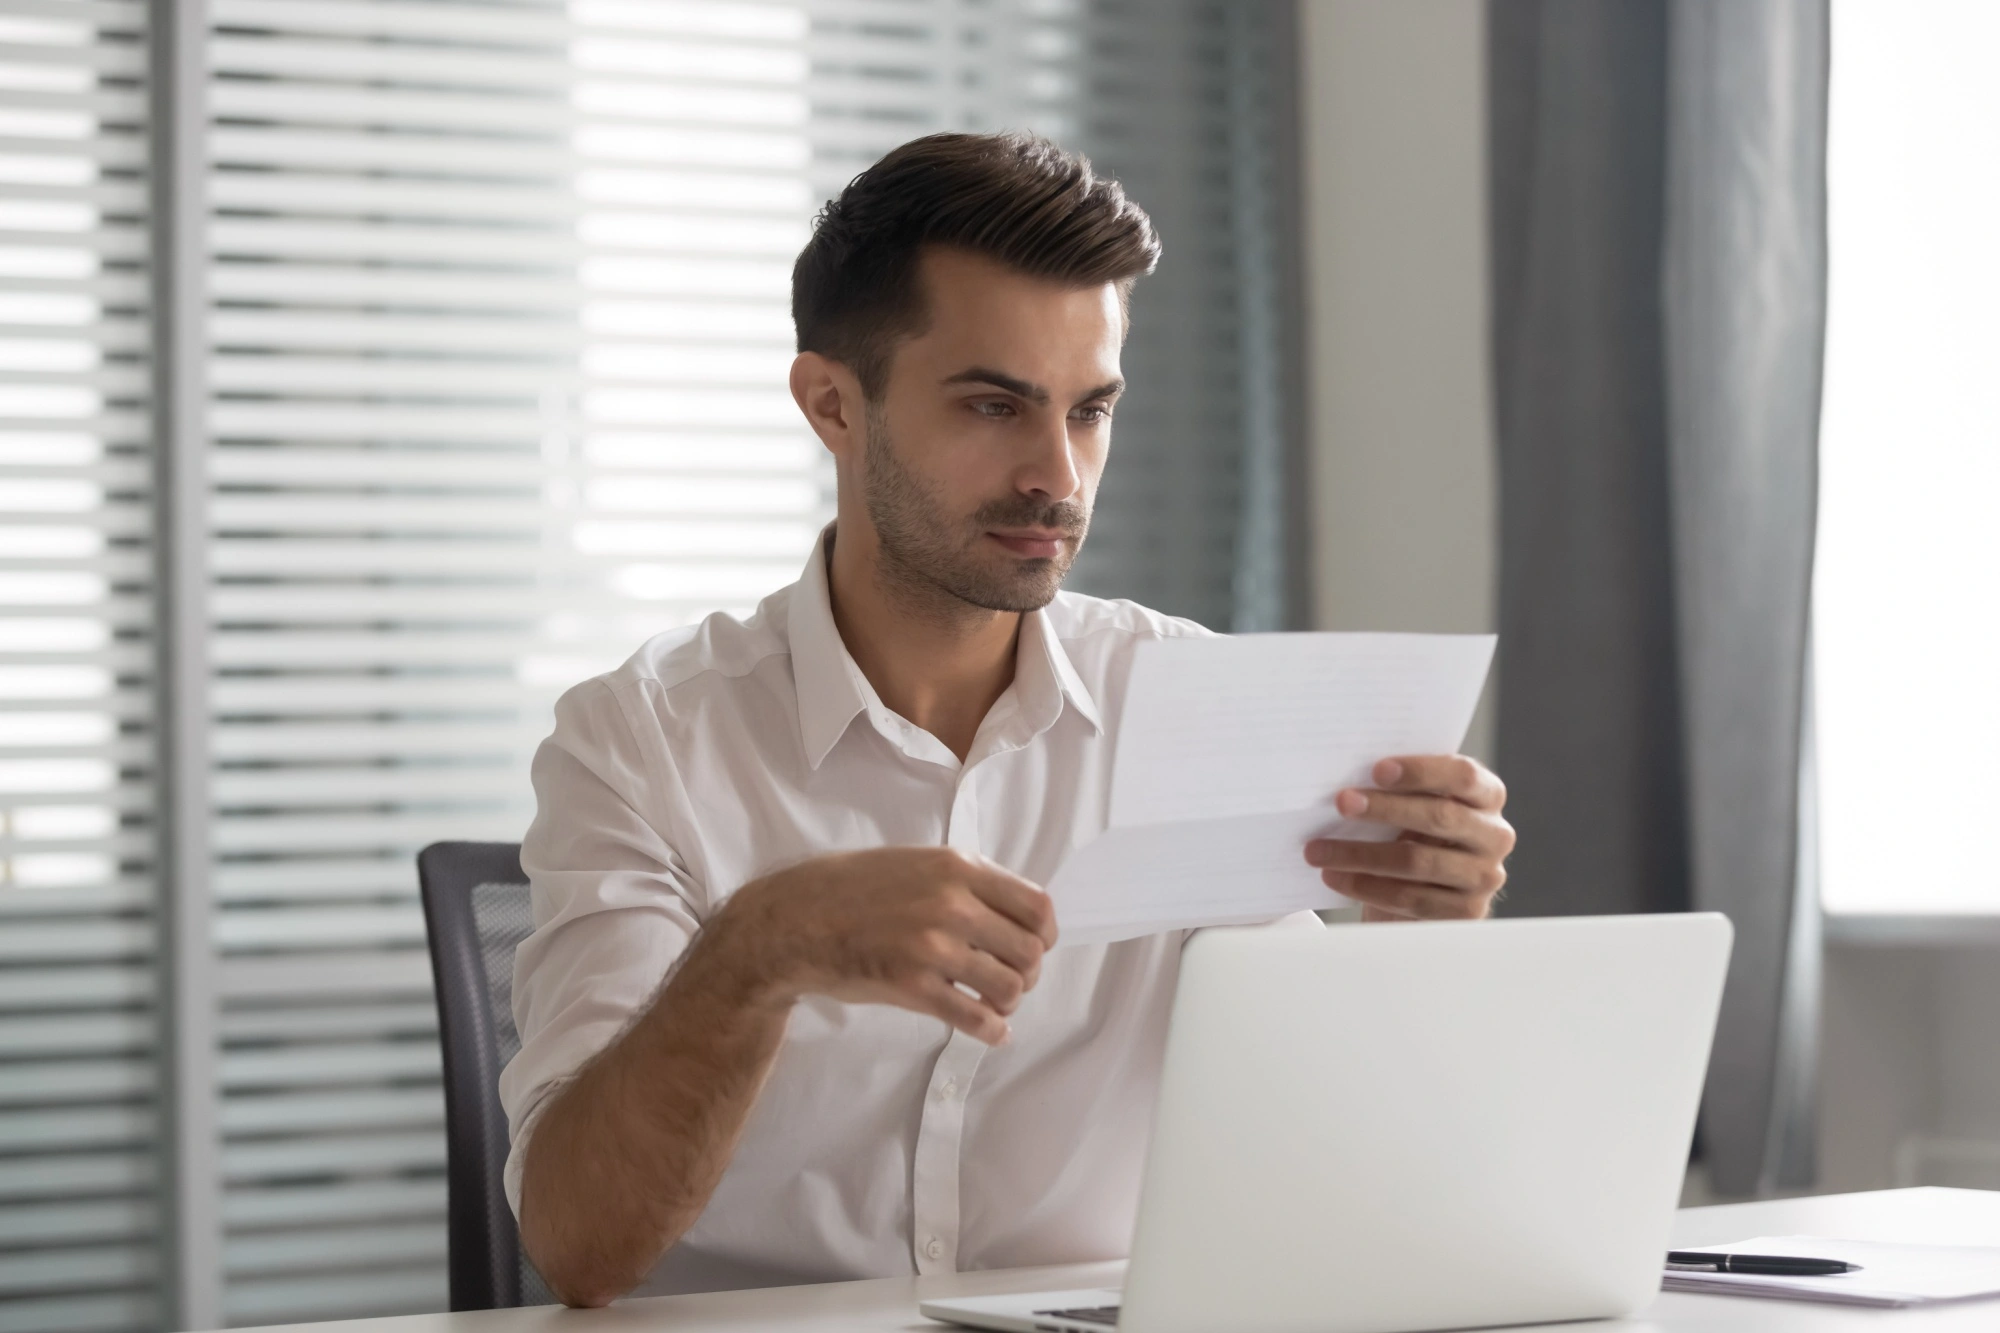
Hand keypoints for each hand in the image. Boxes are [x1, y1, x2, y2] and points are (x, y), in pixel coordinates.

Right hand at [711, 846, 1057, 1044]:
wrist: (794, 920)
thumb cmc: (853, 888)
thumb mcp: (916, 862)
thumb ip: (965, 881)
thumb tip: (1015, 913)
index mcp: (957, 867)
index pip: (1037, 906)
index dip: (1046, 934)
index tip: (1036, 947)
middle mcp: (951, 903)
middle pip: (1030, 951)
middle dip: (1028, 973)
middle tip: (1011, 981)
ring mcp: (932, 946)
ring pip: (1008, 987)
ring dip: (1009, 1002)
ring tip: (994, 1003)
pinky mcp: (912, 986)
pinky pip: (975, 1018)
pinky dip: (993, 1031)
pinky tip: (991, 1031)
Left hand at [1303, 755, 1513, 921]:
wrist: (1425, 895)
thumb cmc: (1414, 836)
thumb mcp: (1415, 806)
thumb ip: (1399, 789)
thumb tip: (1349, 776)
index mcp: (1487, 795)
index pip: (1463, 775)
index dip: (1421, 771)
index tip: (1376, 770)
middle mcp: (1495, 835)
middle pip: (1439, 816)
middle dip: (1384, 809)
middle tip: (1341, 803)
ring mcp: (1484, 876)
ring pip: (1417, 861)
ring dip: (1360, 854)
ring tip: (1319, 850)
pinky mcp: (1466, 911)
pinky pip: (1411, 898)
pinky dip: (1366, 887)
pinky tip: (1336, 877)